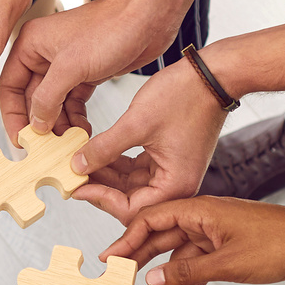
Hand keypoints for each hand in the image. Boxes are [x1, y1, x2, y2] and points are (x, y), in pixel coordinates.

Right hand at [0, 0, 186, 143]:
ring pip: (54, 104)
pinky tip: (82, 131)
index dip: (12, 116)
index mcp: (30, 45)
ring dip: (59, 125)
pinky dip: (76, 118)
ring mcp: (66, 65)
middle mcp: (44, 55)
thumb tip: (35, 124)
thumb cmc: (111, 27)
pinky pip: (73, 103)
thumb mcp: (71, 67)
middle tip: (45, 149)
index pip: (9, 87)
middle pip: (31, 99)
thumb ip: (47, 98)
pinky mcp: (87, 73)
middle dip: (39, 124)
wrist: (148, 16)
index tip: (21, 140)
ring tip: (68, 143)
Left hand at [64, 61, 229, 222]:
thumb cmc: (187, 96)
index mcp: (177, 185)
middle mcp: (177, 184)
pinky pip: (135, 170)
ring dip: (105, 176)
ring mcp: (171, 172)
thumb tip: (77, 166)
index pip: (132, 210)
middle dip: (101, 189)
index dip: (102, 200)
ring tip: (79, 164)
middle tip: (73, 177)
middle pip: (131, 202)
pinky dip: (115, 165)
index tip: (77, 188)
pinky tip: (95, 155)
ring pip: (130, 186)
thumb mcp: (137, 123)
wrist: (211, 74)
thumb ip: (104, 148)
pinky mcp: (166, 159)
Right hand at [104, 200, 284, 284]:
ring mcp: (217, 233)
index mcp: (201, 211)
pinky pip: (200, 266)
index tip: (110, 260)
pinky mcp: (229, 247)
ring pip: (181, 258)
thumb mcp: (228, 263)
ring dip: (169, 284)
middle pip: (161, 238)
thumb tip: (152, 276)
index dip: (127, 239)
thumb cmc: (281, 244)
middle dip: (142, 264)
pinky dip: (190, 284)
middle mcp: (204, 218)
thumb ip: (187, 271)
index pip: (151, 219)